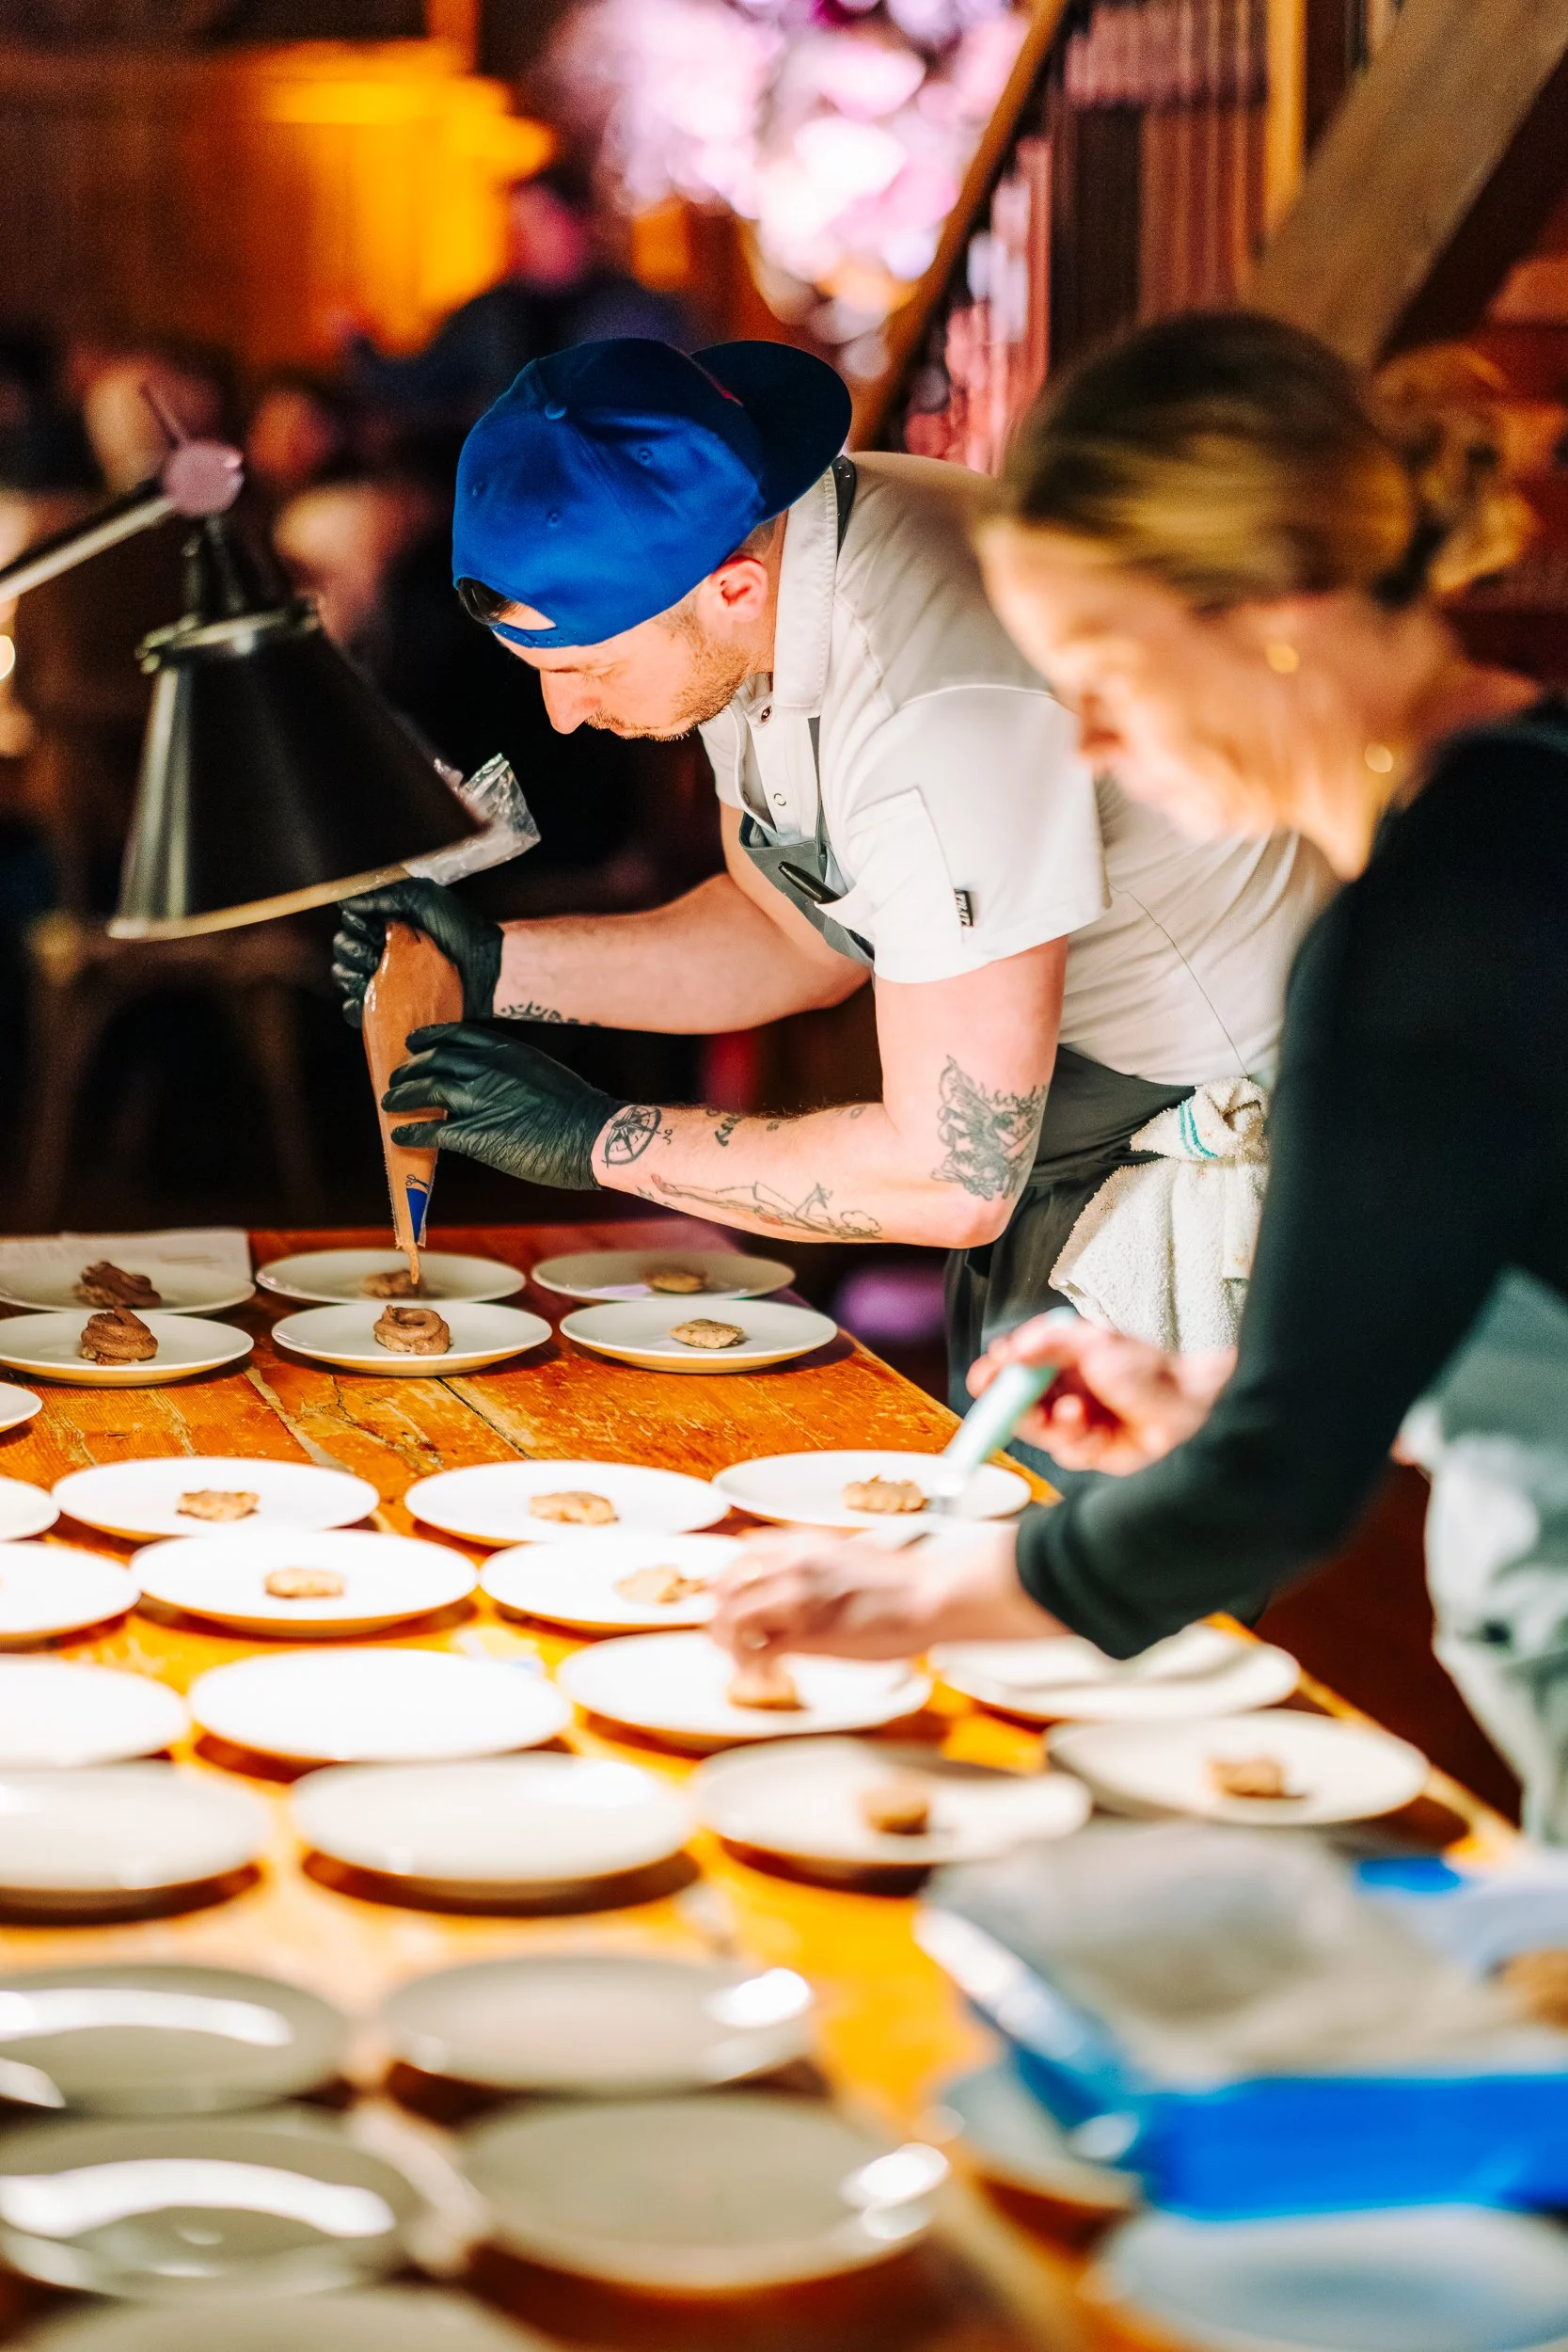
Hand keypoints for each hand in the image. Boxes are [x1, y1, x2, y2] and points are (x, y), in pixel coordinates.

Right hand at [332, 880, 502, 1029]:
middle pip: (343, 950)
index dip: (359, 927)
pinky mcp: (391, 1007)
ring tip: (380, 974)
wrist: (485, 971)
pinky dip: (356, 1005)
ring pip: (345, 978)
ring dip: (354, 976)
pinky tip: (370, 1000)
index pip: (350, 924)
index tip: (379, 928)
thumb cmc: (460, 930)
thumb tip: (346, 900)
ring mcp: (386, 980)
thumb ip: (385, 894)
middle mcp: (383, 950)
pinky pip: (357, 1009)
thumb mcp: (424, 899)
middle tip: (382, 952)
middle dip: (356, 950)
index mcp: (388, 925)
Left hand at [382, 1022, 624, 1190]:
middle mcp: (488, 1068)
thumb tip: (503, 1086)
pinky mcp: (475, 1134)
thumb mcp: (545, 1074)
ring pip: (425, 1090)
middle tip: (397, 1076)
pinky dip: (410, 1132)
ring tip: (389, 1102)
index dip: (431, 1037)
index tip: (416, 1041)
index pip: (458, 1035)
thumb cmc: (580, 1110)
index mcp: (508, 1051)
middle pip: (434, 1060)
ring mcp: (479, 1099)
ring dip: (402, 1095)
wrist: (592, 1136)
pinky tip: (399, 1135)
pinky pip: (430, 1130)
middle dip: (411, 1068)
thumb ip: (517, 1074)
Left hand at [709, 1524, 1060, 1662]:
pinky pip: (759, 1653)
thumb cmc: (903, 1582)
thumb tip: (796, 1578)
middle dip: (717, 1614)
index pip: (740, 1554)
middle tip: (722, 1638)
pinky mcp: (809, 1635)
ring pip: (732, 1618)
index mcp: (802, 1543)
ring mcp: (798, 1599)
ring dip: (727, 1643)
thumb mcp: (849, 1555)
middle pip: (725, 1586)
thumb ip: (816, 1562)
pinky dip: (752, 1668)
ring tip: (738, 1663)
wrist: (932, 1594)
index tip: (728, 1600)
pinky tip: (763, 1678)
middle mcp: (792, 1565)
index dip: (727, 1580)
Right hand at [969, 1314, 1234, 1473]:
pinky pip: (1066, 1452)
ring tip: (1070, 1411)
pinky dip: (1073, 1440)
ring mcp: (1078, 1422)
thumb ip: (1050, 1341)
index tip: (983, 1378)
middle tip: (1008, 1403)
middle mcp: (1066, 1391)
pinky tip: (1088, 1427)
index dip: (996, 1374)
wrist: (1189, 1403)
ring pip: (1039, 1431)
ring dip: (1048, 1423)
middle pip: (1019, 1403)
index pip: (1016, 1368)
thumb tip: (1013, 1347)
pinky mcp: (1093, 1451)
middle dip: (1012, 1405)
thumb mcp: (1094, 1342)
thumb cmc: (1147, 1367)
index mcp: (1063, 1361)